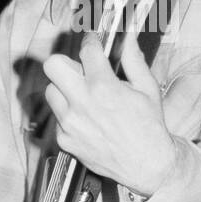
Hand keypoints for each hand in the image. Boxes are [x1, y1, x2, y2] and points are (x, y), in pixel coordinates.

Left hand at [43, 31, 176, 196]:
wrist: (146, 165)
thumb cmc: (149, 127)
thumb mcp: (147, 88)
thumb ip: (133, 59)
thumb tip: (128, 36)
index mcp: (104, 87)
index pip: (86, 50)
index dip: (92, 42)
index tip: (94, 44)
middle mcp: (82, 104)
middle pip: (52, 65)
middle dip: (66, 62)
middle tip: (81, 71)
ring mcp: (70, 123)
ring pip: (51, 91)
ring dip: (64, 89)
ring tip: (84, 96)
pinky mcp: (64, 139)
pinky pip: (57, 117)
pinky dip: (68, 114)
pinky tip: (87, 118)